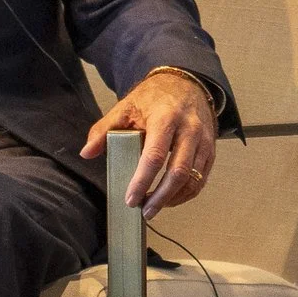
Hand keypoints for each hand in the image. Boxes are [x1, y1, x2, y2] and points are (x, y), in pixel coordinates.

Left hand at [82, 69, 217, 214]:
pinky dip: (186, 193)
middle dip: (161, 197)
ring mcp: (203, 139)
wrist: (185, 84)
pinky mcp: (210, 149)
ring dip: (174, 199)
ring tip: (154, 208)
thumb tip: (87, 153)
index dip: (142, 180)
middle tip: (144, 212)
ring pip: (193, 178)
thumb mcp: (125, 107)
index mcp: (165, 118)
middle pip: (179, 172)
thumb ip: (104, 129)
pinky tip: (170, 199)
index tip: (131, 199)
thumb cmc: (154, 98)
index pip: (155, 155)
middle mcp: (189, 129)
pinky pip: (202, 178)